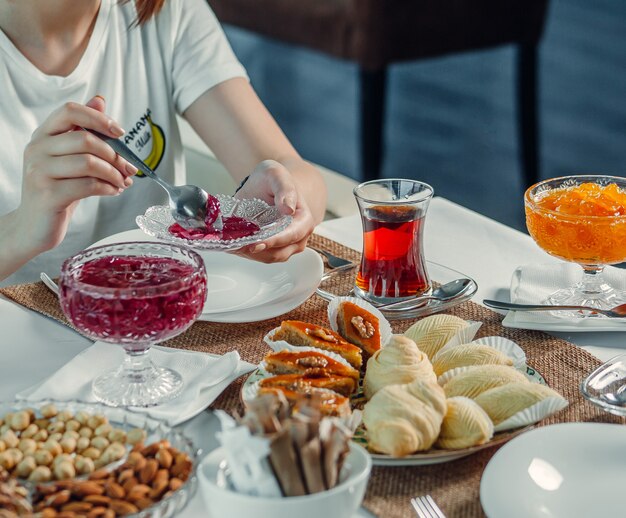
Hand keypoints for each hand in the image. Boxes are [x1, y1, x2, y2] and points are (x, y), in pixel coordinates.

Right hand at [14, 96, 136, 254]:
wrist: (34, 225)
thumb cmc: (57, 189)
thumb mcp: (70, 158)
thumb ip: (83, 130)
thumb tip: (99, 100)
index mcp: (43, 135)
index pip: (70, 111)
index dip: (98, 118)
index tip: (120, 132)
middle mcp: (37, 149)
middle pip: (85, 139)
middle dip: (115, 155)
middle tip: (130, 169)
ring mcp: (39, 172)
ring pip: (89, 163)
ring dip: (114, 174)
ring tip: (122, 182)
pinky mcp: (48, 194)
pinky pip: (88, 185)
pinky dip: (108, 188)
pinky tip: (113, 191)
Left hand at [234, 159, 315, 261]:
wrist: (265, 185)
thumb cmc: (272, 179)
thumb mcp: (276, 174)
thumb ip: (284, 188)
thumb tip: (288, 209)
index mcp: (304, 219)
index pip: (292, 235)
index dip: (274, 241)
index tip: (256, 243)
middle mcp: (298, 236)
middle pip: (280, 252)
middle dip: (258, 250)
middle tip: (237, 245)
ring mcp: (285, 245)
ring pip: (269, 257)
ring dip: (250, 253)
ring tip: (233, 244)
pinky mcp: (271, 249)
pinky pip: (260, 256)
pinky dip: (246, 252)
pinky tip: (234, 244)